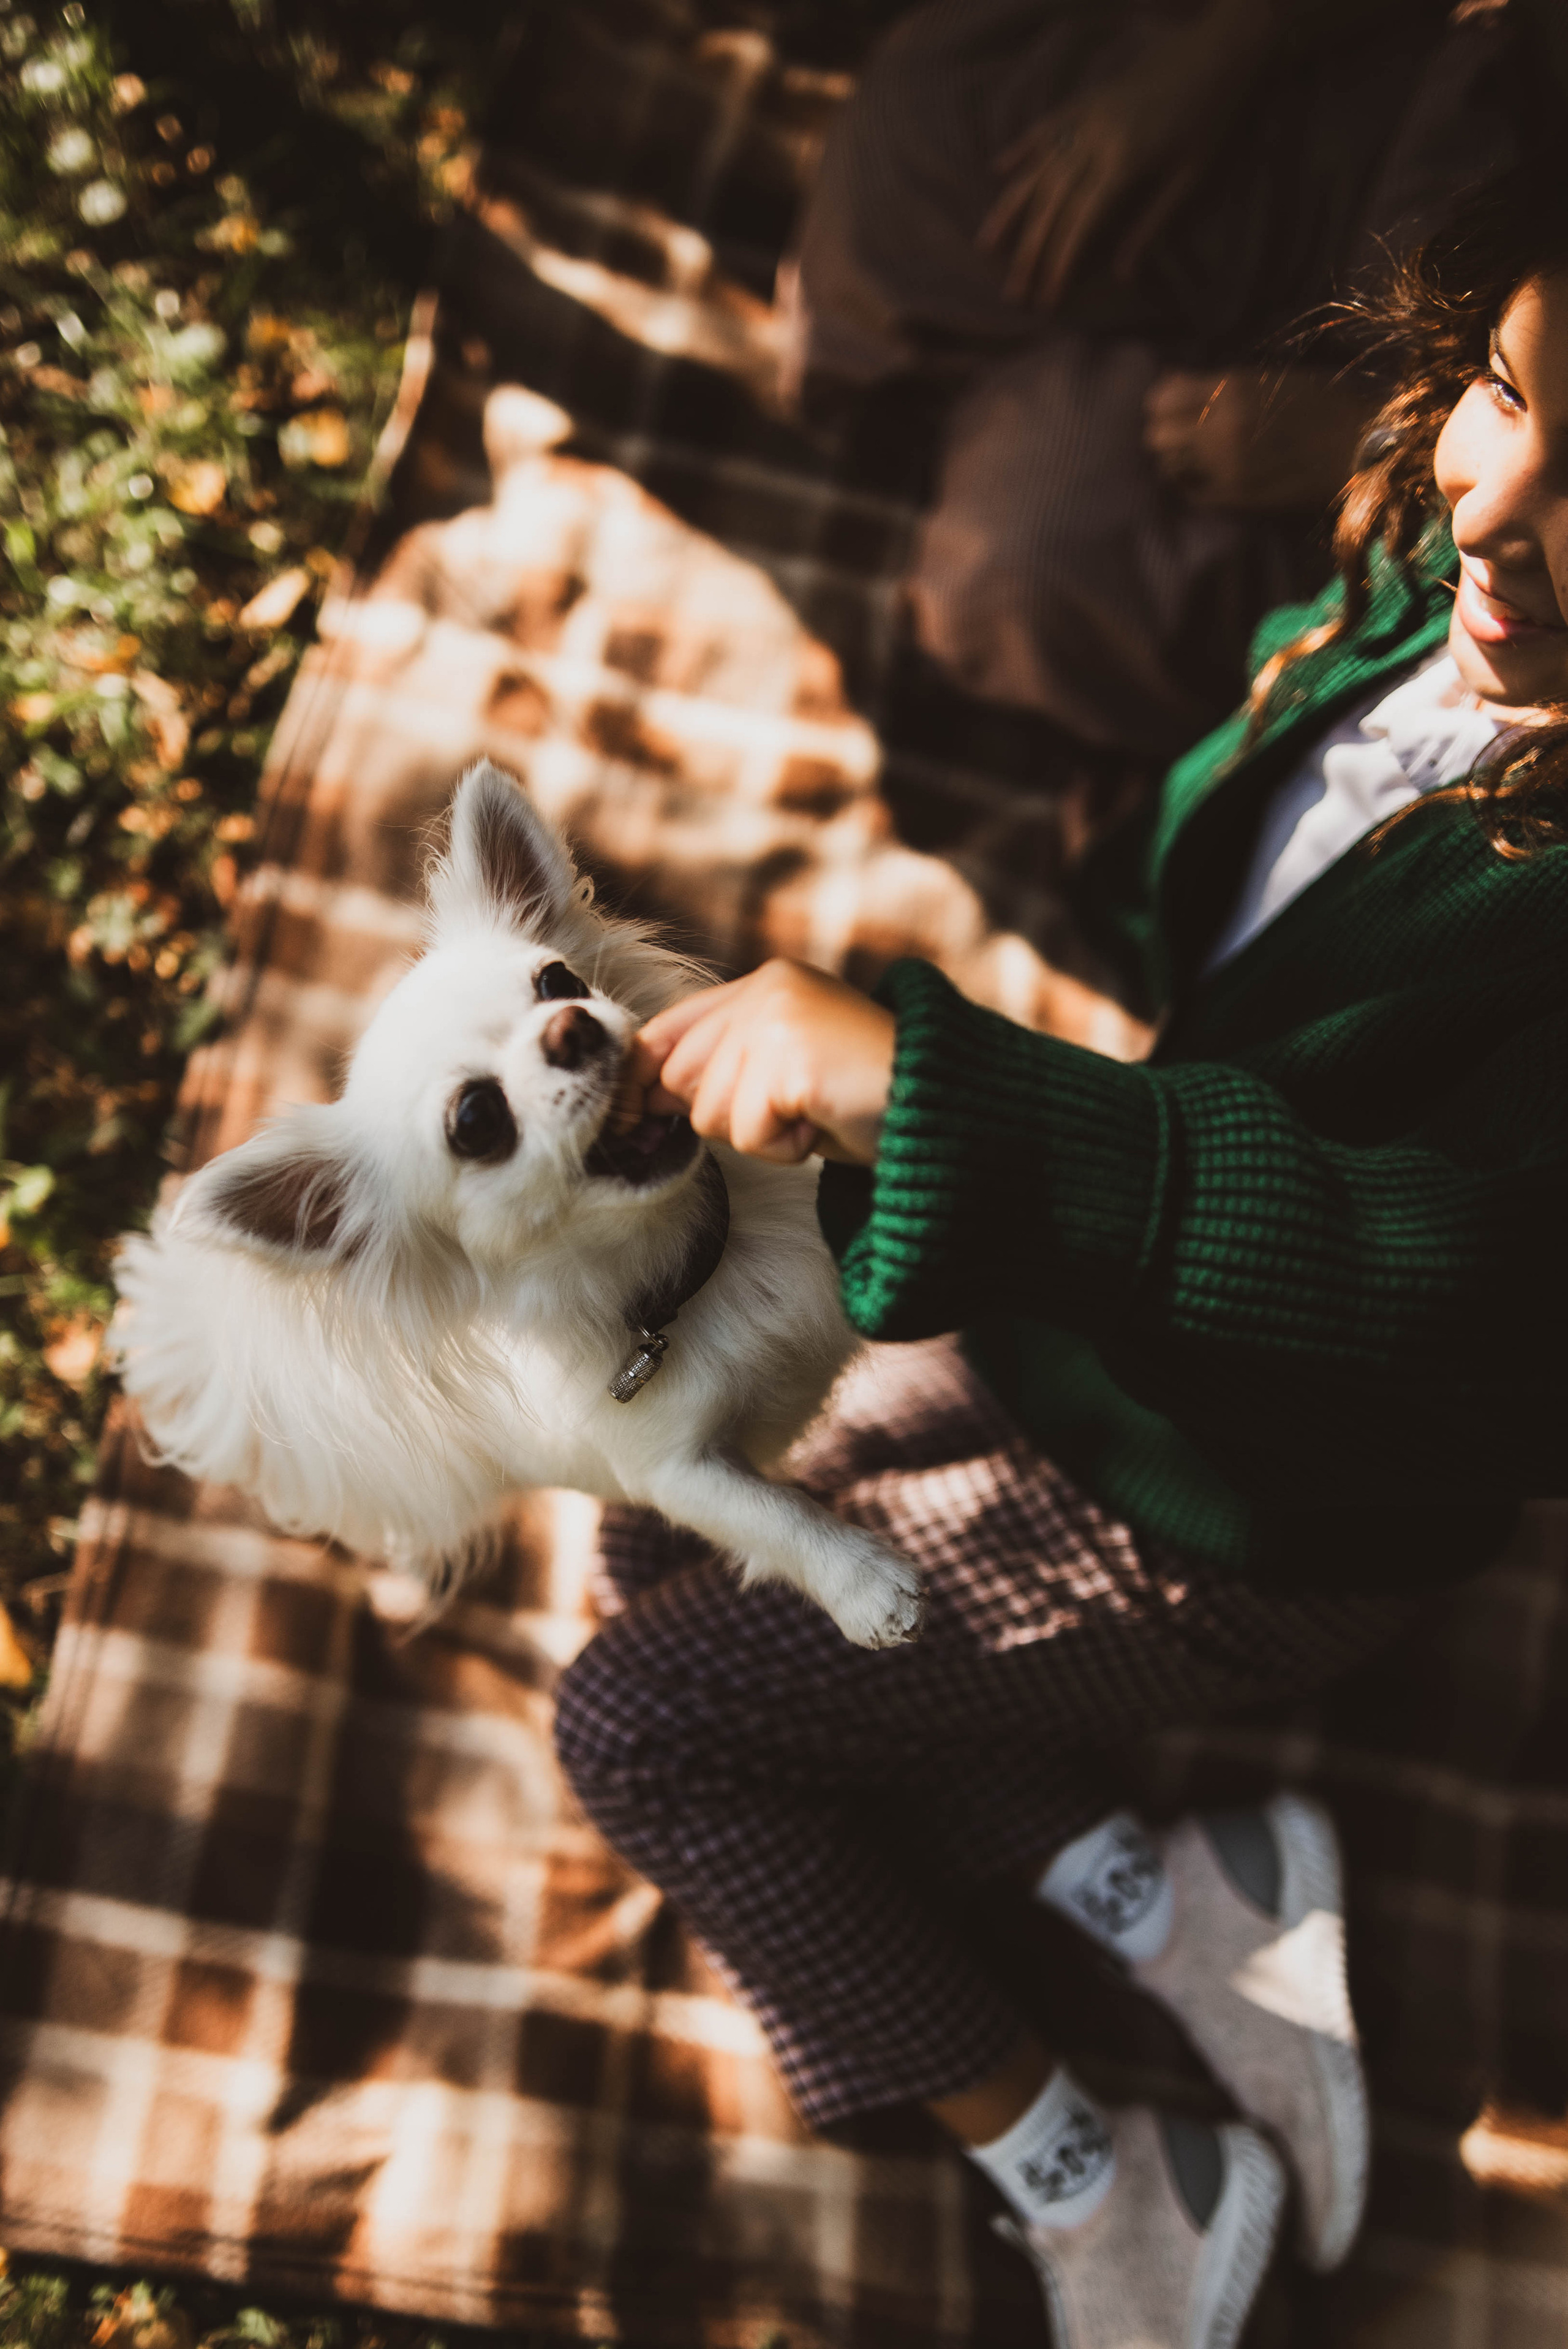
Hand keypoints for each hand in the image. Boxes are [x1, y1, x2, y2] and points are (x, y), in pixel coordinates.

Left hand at [624, 960, 895, 1166]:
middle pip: (680, 1077)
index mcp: (766, 984)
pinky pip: (748, 1132)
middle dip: (725, 1115)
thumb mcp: (787, 1074)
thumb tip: (640, 1097)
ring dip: (761, 1135)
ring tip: (816, 1116)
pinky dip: (786, 1148)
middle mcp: (768, 989)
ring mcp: (779, 1018)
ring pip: (711, 1111)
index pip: (668, 1031)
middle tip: (791, 1113)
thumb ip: (725, 1068)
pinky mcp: (791, 1057)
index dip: (649, 1080)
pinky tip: (826, 1125)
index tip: (638, 1117)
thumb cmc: (870, 1103)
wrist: (947, 1111)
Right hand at [978, 0, 1275, 309]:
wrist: (1218, 52)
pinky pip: (1046, 127)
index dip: (1060, 263)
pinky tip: (997, 171)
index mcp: (1125, 162)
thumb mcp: (1191, 178)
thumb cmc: (1213, 119)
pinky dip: (1020, 148)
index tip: (1047, 299)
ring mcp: (1086, 117)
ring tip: (985, 245)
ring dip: (1009, 210)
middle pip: (1051, 204)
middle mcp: (1096, 139)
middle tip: (1013, 292)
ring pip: (1038, 169)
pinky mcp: (1086, 100)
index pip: (1081, 223)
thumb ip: (1152, 224)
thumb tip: (1123, 273)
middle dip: (1029, 252)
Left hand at [1143, 366, 1379, 511]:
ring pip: (1168, 467)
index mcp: (1229, 390)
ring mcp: (1224, 467)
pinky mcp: (1234, 498)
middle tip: (1183, 432)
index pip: (1160, 399)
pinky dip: (1193, 484)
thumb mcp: (1270, 378)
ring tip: (1196, 456)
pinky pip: (1191, 493)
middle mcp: (1219, 429)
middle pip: (1155, 436)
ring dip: (1177, 460)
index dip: (1163, 402)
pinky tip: (1208, 476)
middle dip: (1166, 432)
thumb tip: (1171, 381)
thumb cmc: (1322, 403)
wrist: (1359, 446)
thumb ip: (1220, 383)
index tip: (1174, 404)